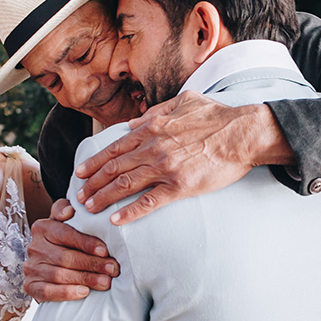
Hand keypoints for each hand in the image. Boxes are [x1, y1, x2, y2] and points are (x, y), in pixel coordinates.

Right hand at [23, 199, 119, 301]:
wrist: (49, 266)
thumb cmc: (63, 242)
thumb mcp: (64, 223)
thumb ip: (66, 210)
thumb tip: (69, 211)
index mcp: (42, 228)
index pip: (66, 234)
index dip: (86, 243)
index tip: (105, 251)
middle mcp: (34, 247)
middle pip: (65, 257)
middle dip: (92, 264)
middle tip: (112, 269)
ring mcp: (31, 268)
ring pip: (59, 275)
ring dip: (85, 279)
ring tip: (105, 282)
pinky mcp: (30, 286)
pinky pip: (47, 291)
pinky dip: (66, 293)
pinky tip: (84, 292)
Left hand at [74, 91, 292, 224]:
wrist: (242, 133)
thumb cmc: (216, 116)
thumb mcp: (182, 101)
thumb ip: (156, 111)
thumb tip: (136, 123)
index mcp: (152, 127)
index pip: (114, 147)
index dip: (95, 162)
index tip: (81, 172)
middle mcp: (152, 147)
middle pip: (113, 168)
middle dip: (92, 183)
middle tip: (79, 196)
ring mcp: (164, 168)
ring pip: (124, 185)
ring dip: (103, 197)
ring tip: (90, 208)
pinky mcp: (179, 186)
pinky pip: (149, 202)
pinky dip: (130, 212)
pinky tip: (116, 220)